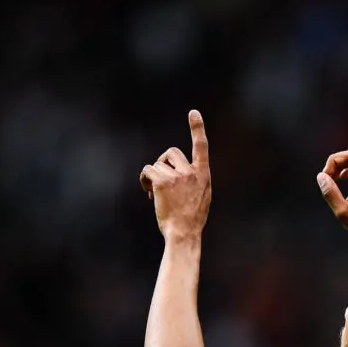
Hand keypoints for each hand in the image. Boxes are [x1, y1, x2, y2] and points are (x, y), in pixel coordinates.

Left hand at [140, 110, 211, 241]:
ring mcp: (177, 176)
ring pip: (157, 164)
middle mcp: (191, 172)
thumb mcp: (202, 197)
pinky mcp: (163, 182)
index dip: (197, 128)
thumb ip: (195, 182)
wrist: (184, 233)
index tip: (193, 113)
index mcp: (203, 175)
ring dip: (152, 176)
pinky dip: (144, 179)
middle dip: (162, 163)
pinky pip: (148, 170)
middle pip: (171, 152)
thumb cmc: (191, 221)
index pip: (201, 147)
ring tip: (153, 192)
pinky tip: (148, 191)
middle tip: (159, 180)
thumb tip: (180, 175)